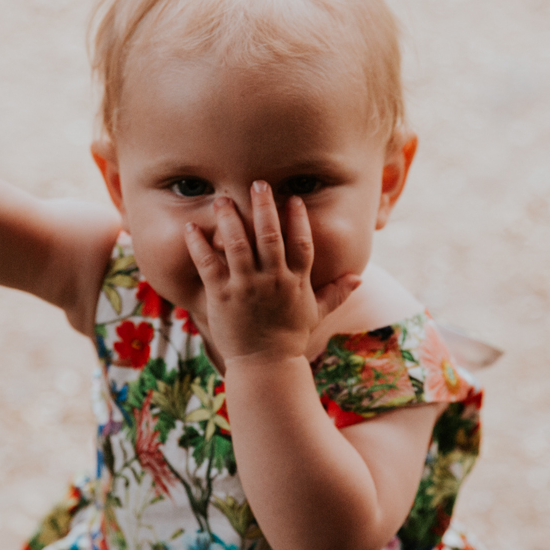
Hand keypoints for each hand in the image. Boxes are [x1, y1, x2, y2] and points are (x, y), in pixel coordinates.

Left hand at [183, 182, 359, 364]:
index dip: (298, 219)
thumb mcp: (316, 313)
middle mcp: (273, 280)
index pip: (301, 242)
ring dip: (230, 219)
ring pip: (238, 244)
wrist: (265, 366)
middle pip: (270, 235)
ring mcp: (247, 287)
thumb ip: (336, 292)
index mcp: (296, 281)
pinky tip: (191, 228)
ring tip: (222, 200)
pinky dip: (199, 245)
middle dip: (264, 207)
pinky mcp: (223, 296)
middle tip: (257, 183)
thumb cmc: (290, 338)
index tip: (292, 198)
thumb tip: (359, 277)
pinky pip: (209, 264)